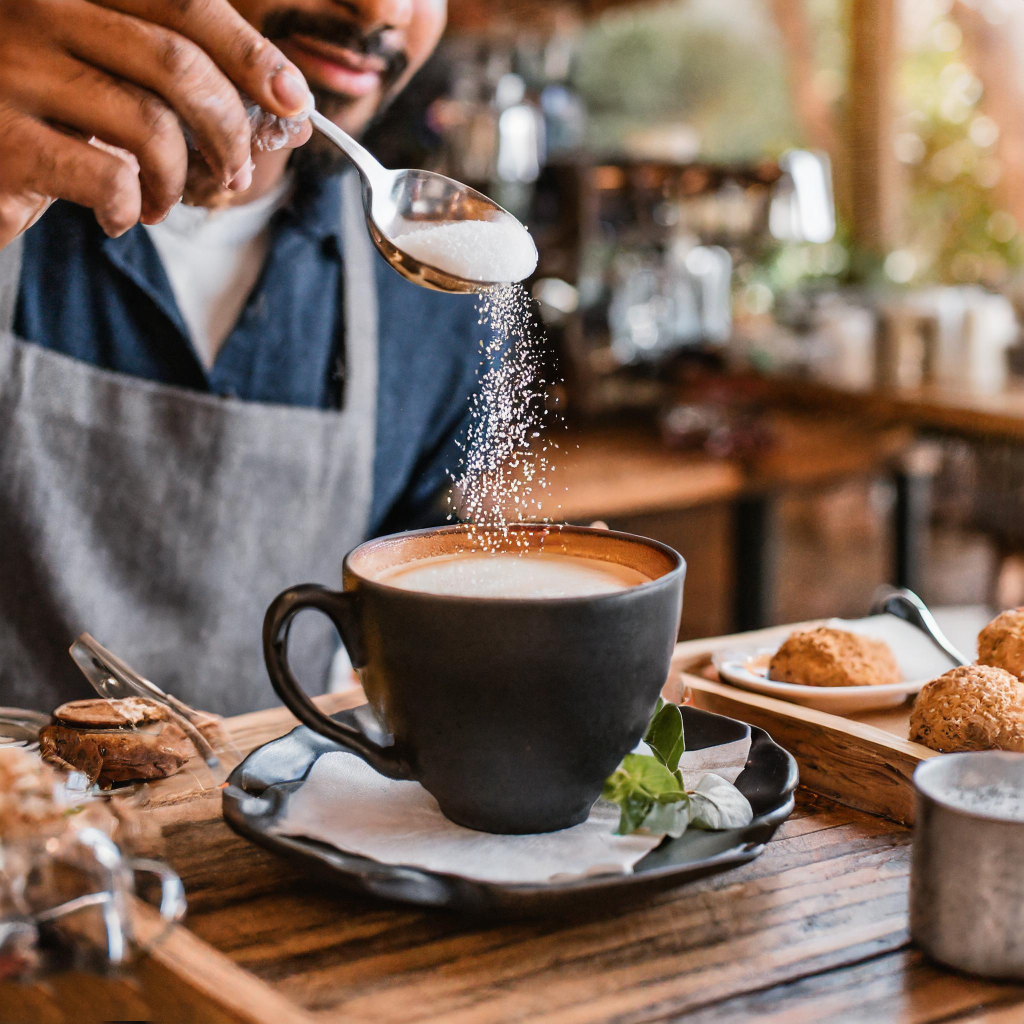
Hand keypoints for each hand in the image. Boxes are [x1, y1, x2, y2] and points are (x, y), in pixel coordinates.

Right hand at [0, 0, 312, 247]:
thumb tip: (292, 110)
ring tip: (166, 200)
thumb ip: (187, 83)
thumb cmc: (47, 115)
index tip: (292, 99)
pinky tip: (121, 216)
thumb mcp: (115, 79)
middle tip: (234, 171)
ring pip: (152, 125)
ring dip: (180, 179)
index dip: (249, 53)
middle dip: (228, 130)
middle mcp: (35, 6)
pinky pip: (111, 179)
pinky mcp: (4, 141)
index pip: (183, 2)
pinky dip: (133, 209)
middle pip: (176, 64)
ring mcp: (12, 68)